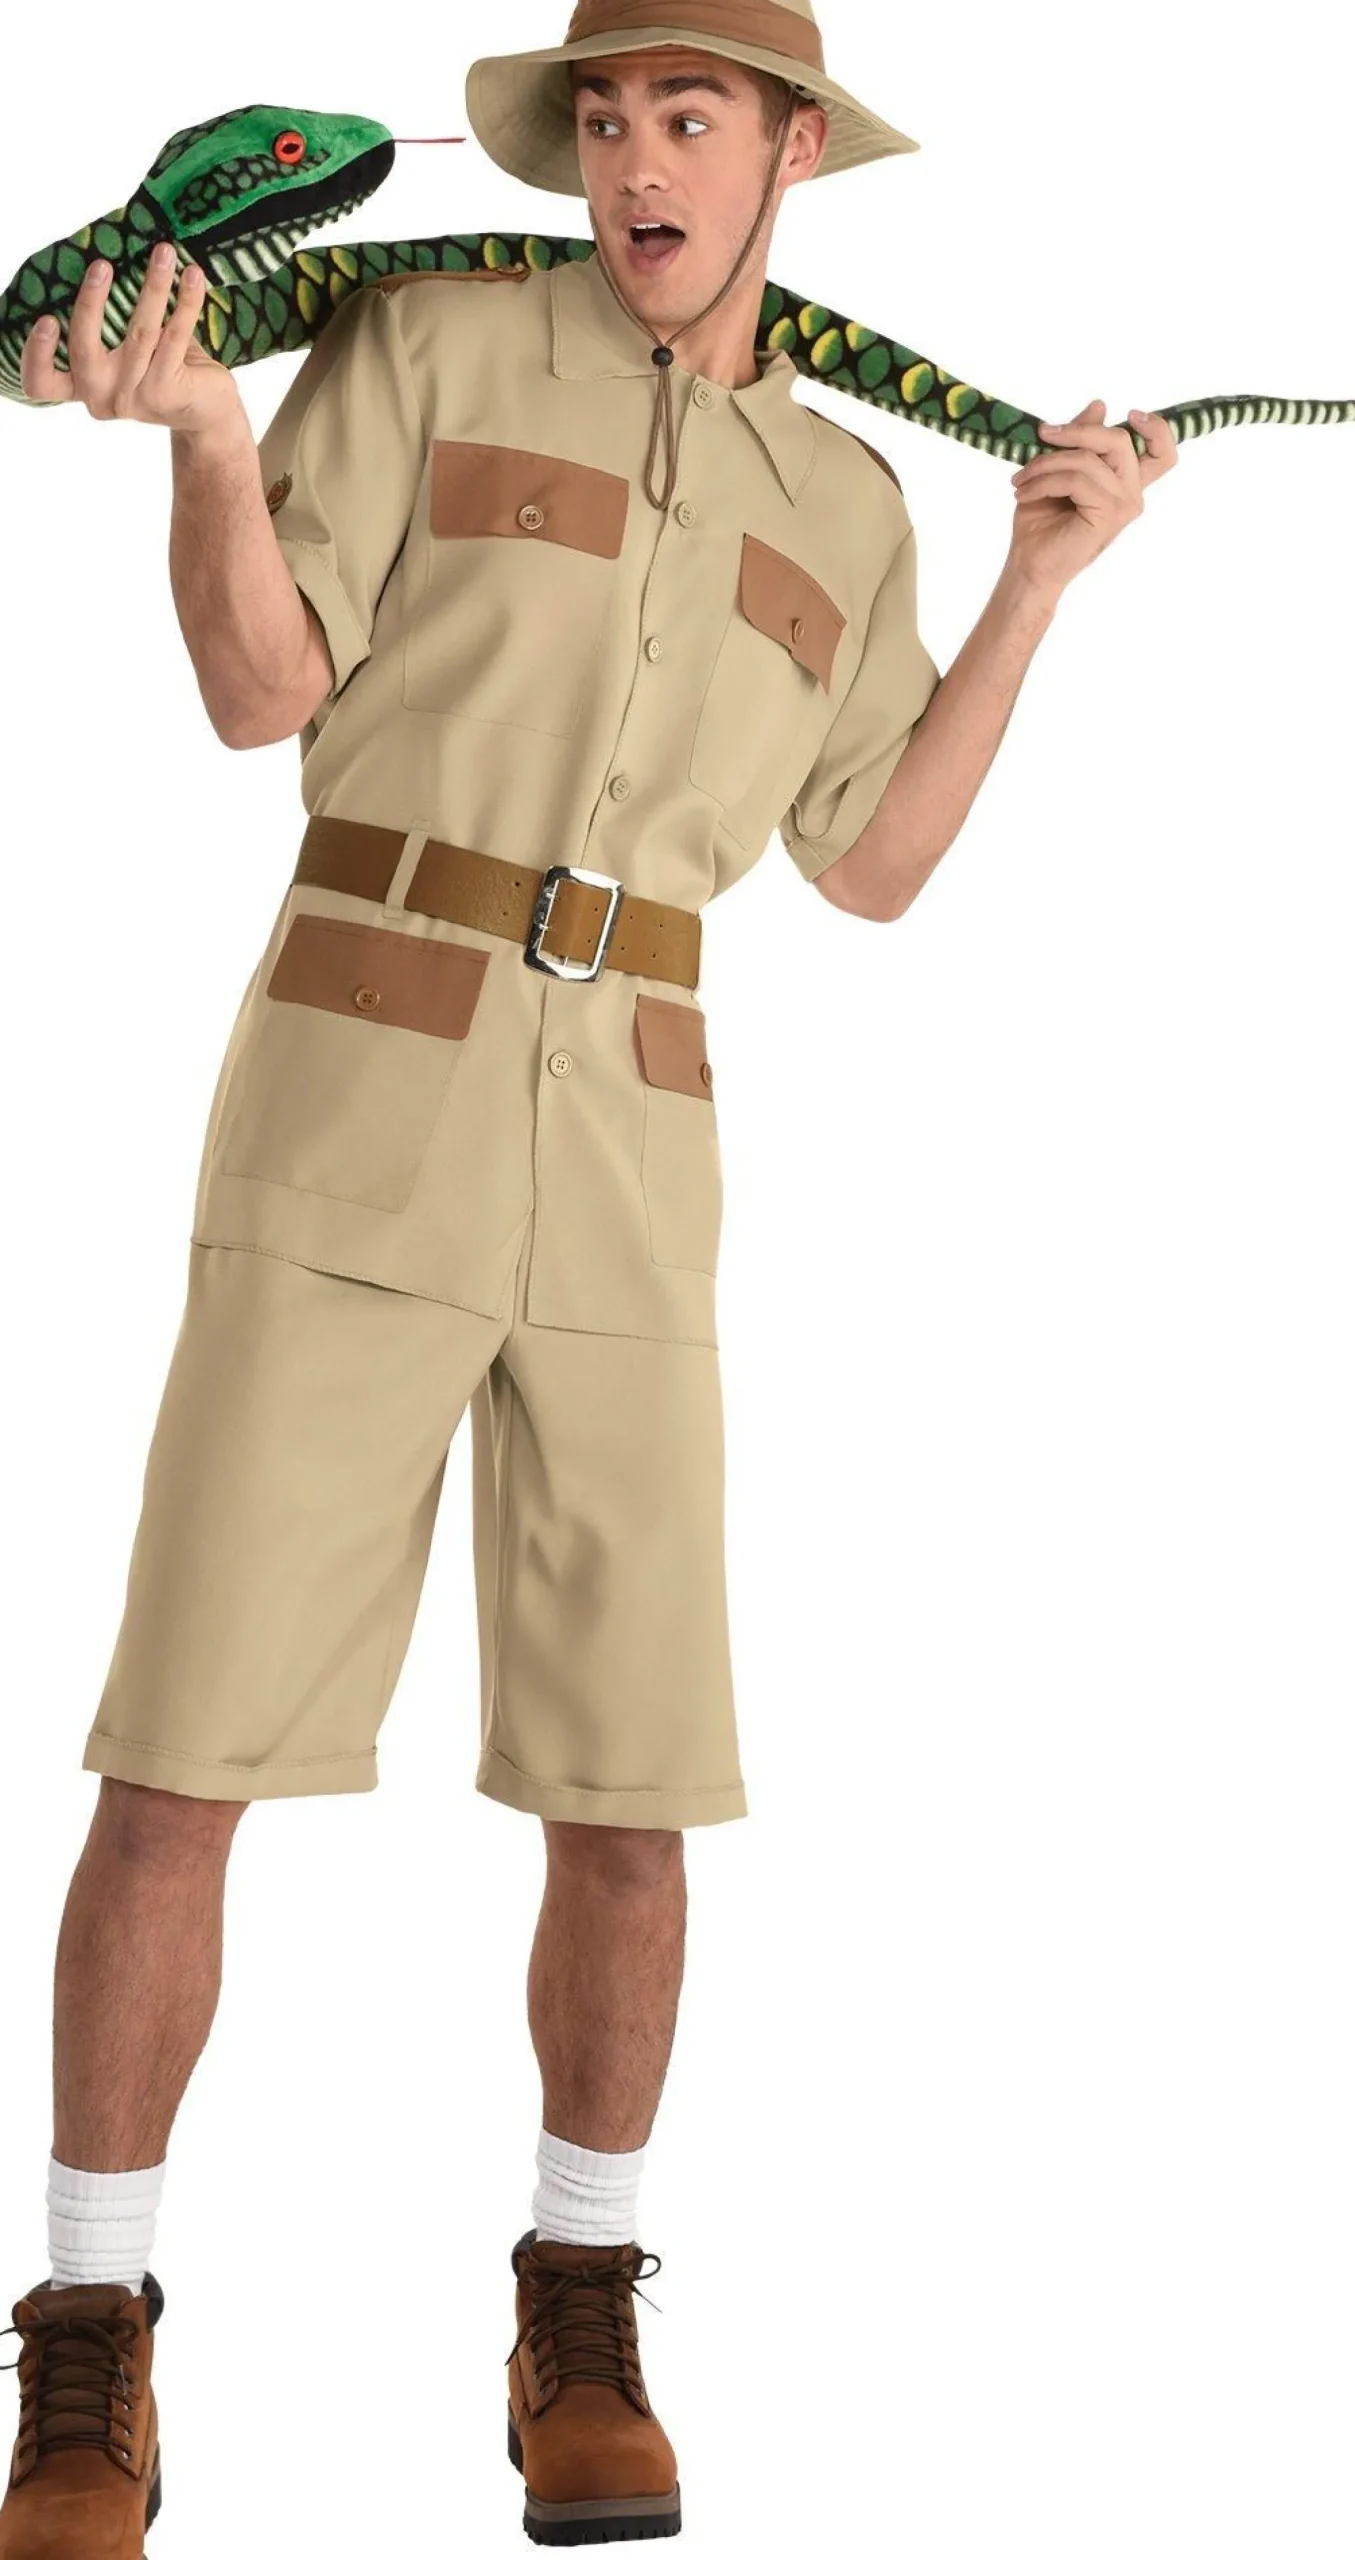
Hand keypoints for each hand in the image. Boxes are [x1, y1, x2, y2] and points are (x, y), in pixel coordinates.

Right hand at [20, 240, 243, 437]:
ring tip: (164, 252)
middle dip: (91, 302)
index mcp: (84, 386)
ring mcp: (134, 397)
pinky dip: (186, 301)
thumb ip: (112, 323)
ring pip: (139, 332)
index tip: (46, 319)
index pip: (43, 382)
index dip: (37, 356)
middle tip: (102, 265)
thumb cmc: (163, 370)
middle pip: (83, 348)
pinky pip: (174, 335)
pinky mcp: (166, 391)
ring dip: (153, 285)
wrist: (207, 412)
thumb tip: (107, 260)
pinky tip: (192, 275)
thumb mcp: (128, 351)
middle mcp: (103, 396)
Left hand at [1006, 399, 1176, 602]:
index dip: (1156, 428)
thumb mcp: (1059, 469)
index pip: (1163, 453)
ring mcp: (1123, 505)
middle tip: (1042, 434)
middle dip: (1077, 431)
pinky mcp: (1108, 516)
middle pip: (1120, 441)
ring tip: (1021, 478)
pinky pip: (1076, 480)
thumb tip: (1100, 405)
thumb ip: (1081, 439)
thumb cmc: (1042, 521)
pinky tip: (1023, 493)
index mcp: (1125, 481)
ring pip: (1087, 459)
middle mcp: (1131, 493)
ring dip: (1045, 463)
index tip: (1130, 413)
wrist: (1028, 566)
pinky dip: (1043, 481)